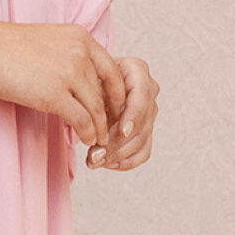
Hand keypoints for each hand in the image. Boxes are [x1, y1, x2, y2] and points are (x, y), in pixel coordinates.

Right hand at [0, 20, 125, 151]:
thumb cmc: (6, 47)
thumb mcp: (49, 41)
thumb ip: (70, 56)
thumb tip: (82, 82)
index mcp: (81, 37)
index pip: (112, 70)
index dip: (116, 93)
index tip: (114, 109)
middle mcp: (80, 53)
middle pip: (104, 92)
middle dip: (108, 114)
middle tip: (108, 130)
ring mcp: (68, 73)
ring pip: (96, 108)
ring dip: (100, 128)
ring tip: (98, 140)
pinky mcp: (54, 94)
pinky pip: (82, 120)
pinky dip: (87, 133)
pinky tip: (84, 140)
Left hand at [85, 56, 157, 171]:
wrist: (88, 80)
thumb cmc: (86, 76)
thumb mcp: (86, 80)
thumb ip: (93, 97)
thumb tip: (93, 128)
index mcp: (137, 71)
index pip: (142, 96)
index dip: (133, 116)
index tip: (121, 132)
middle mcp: (148, 90)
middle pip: (142, 123)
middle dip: (118, 143)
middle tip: (94, 155)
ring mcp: (149, 112)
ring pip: (141, 140)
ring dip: (117, 155)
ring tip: (93, 160)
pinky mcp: (146, 130)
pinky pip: (143, 152)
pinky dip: (125, 161)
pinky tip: (106, 163)